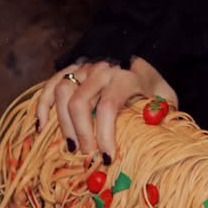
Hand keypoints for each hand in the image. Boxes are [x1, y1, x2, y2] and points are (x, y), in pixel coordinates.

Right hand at [36, 56, 177, 161]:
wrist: (141, 49)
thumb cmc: (150, 80)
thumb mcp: (165, 96)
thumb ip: (164, 116)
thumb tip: (159, 144)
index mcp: (125, 76)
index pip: (108, 106)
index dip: (105, 135)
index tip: (107, 158)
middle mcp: (101, 69)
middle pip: (80, 103)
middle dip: (82, 134)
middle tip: (88, 155)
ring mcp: (84, 67)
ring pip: (62, 92)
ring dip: (63, 123)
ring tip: (71, 145)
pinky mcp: (70, 69)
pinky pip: (50, 85)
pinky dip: (42, 106)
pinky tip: (42, 126)